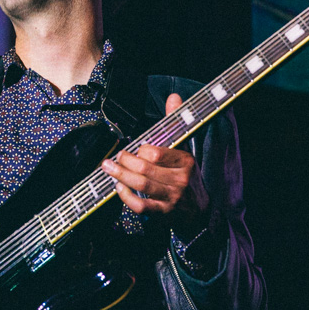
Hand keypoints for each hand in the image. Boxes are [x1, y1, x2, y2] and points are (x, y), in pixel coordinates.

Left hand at [100, 93, 208, 234]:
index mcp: (185, 161)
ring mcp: (172, 198)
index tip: (136, 148)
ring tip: (109, 168)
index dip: (142, 150)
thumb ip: (176, 122)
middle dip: (125, 162)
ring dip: (121, 176)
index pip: (157, 153)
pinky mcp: (163, 212)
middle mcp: (180, 179)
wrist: (199, 209)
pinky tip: (119, 188)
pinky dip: (127, 197)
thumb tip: (173, 96)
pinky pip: (141, 206)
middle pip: (146, 169)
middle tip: (114, 158)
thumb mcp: (184, 148)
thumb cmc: (186, 175)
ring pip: (142, 185)